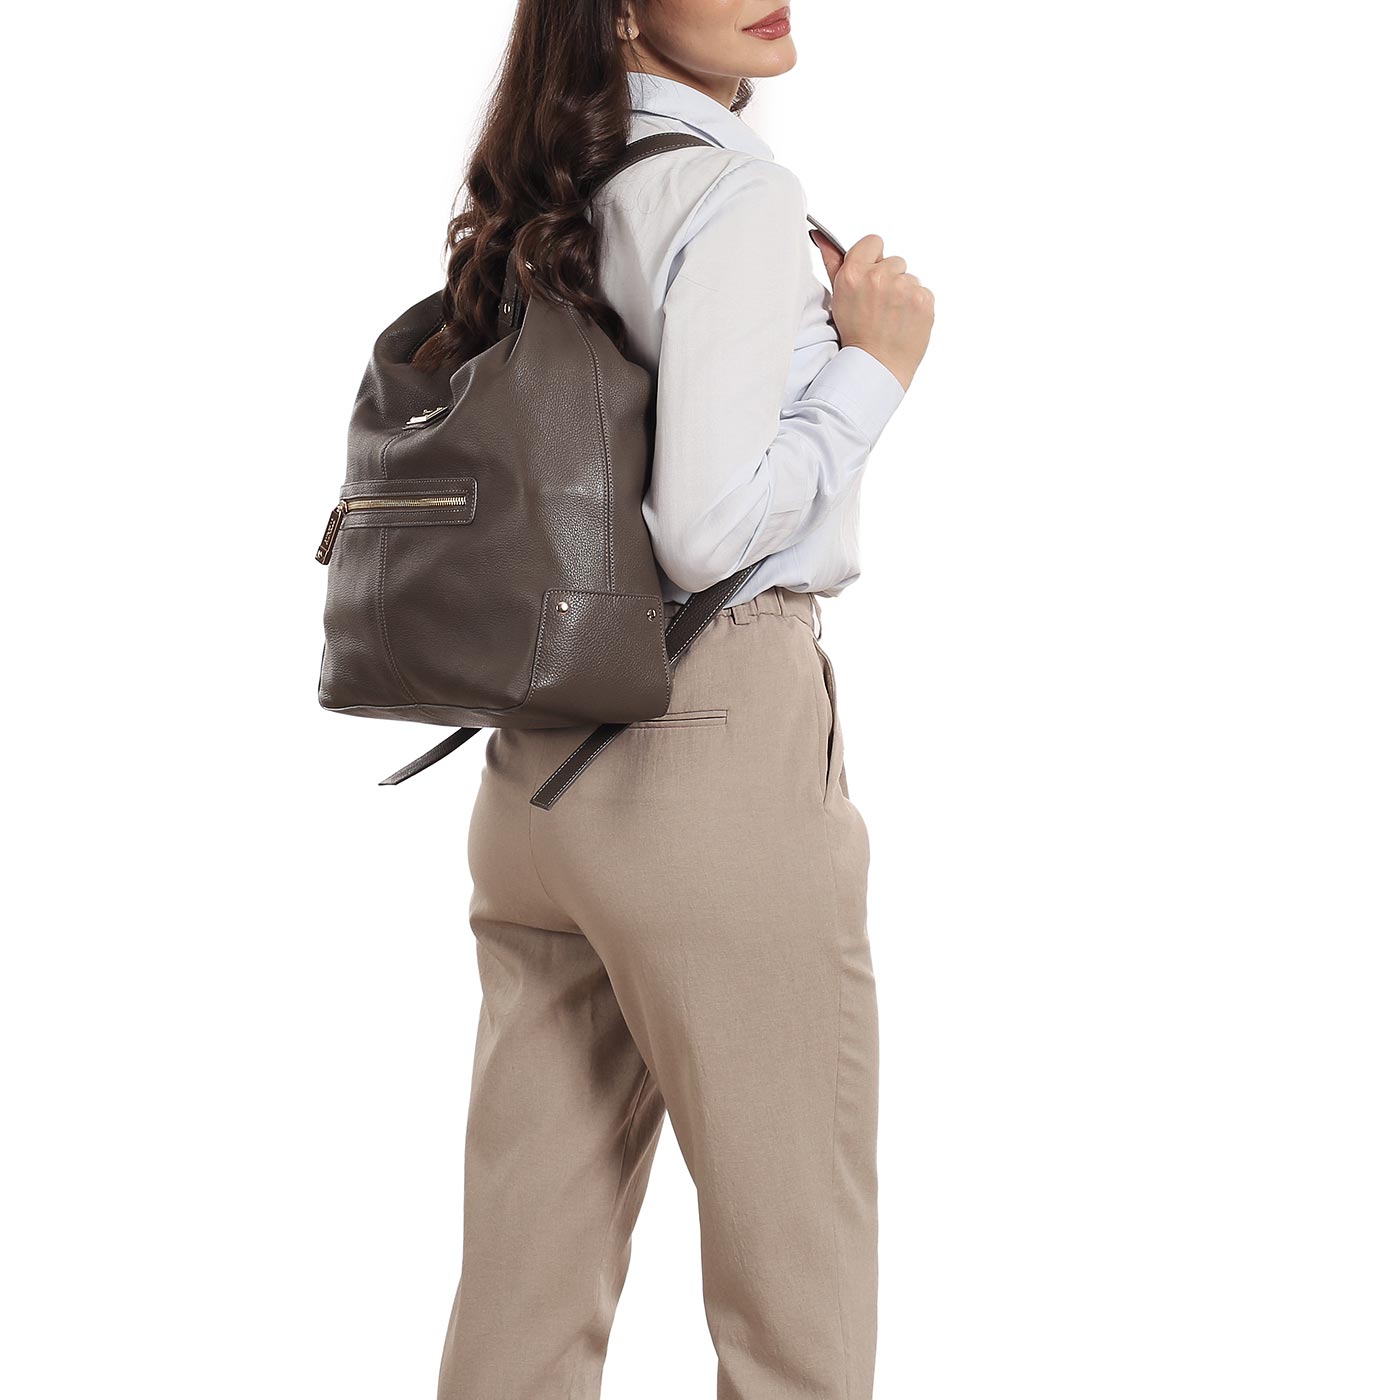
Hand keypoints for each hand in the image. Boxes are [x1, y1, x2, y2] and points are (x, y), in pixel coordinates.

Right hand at [810, 230, 934, 391]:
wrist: (877, 367)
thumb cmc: (856, 334)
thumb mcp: (839, 297)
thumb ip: (833, 263)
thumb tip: (821, 237)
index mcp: (854, 273)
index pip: (873, 241)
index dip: (873, 259)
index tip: (870, 277)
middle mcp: (879, 277)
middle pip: (894, 260)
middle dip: (889, 278)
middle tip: (880, 305)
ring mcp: (904, 288)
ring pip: (909, 278)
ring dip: (903, 293)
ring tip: (892, 315)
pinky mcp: (923, 300)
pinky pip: (922, 292)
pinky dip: (916, 305)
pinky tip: (904, 320)